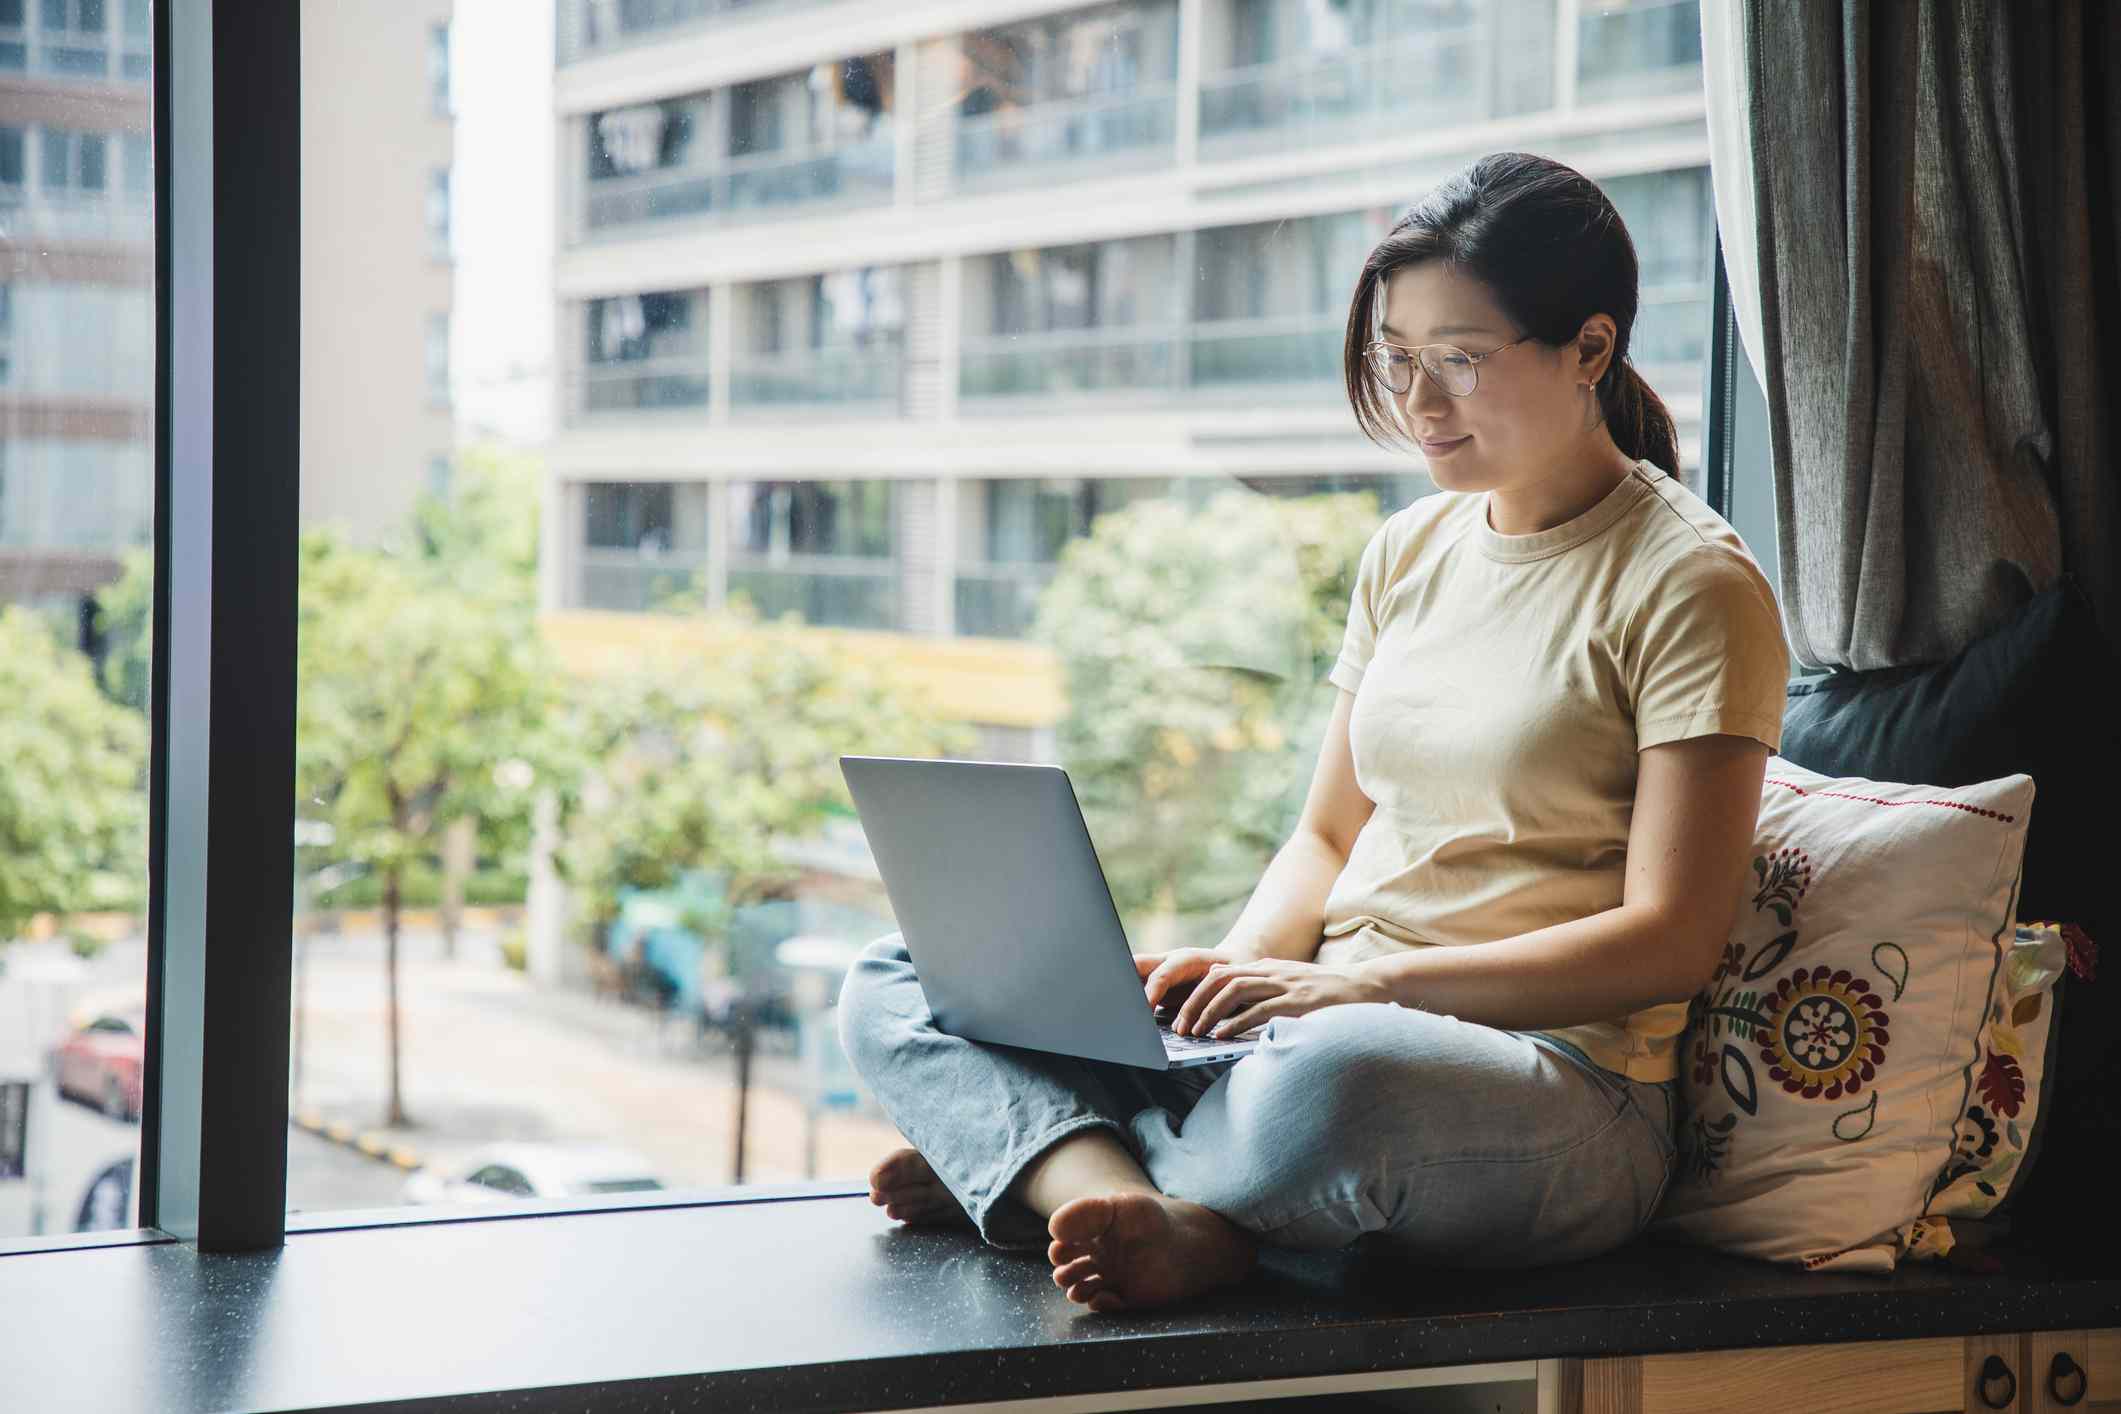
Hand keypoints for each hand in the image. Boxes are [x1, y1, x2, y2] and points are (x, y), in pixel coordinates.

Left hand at [1135, 950, 1384, 1038]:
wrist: (1369, 987)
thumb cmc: (1329, 993)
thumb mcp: (1291, 985)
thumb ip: (1265, 991)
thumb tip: (1234, 1007)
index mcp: (1267, 968)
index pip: (1220, 973)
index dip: (1195, 992)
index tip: (1180, 1013)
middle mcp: (1272, 971)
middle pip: (1220, 979)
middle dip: (1194, 1002)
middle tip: (1180, 1027)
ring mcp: (1285, 984)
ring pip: (1234, 990)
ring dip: (1209, 1012)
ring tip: (1195, 1031)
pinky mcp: (1299, 1001)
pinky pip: (1259, 1009)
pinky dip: (1236, 1022)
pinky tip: (1222, 1035)